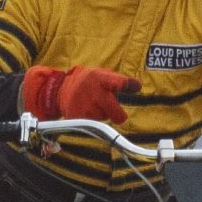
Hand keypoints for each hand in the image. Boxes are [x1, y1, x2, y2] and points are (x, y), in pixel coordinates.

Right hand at [23, 64, 139, 122]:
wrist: (63, 89)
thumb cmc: (90, 83)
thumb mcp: (105, 76)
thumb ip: (122, 82)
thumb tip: (137, 86)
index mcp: (102, 79)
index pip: (117, 82)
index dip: (125, 84)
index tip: (135, 86)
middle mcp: (94, 93)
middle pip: (116, 114)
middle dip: (118, 115)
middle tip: (112, 109)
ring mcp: (85, 107)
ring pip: (104, 119)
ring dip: (102, 115)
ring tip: (92, 105)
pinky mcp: (78, 118)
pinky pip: (94, 126)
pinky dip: (92, 121)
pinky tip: (86, 111)